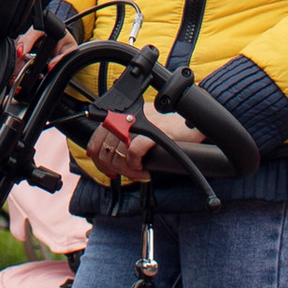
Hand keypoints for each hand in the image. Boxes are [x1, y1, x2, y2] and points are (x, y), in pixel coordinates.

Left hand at [87, 99, 202, 183]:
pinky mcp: (154, 132)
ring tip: (140, 172)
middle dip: (117, 168)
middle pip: (106, 152)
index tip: (109, 171)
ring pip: (119, 154)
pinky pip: (134, 152)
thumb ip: (119, 136)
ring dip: (128, 170)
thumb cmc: (167, 126)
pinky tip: (145, 167)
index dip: (99, 161)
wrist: (192, 122)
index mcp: (120, 116)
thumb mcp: (138, 127)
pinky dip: (137, 164)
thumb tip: (102, 154)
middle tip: (131, 172)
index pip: (96, 141)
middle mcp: (127, 117)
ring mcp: (140, 123)